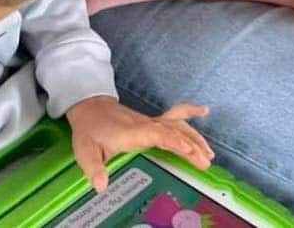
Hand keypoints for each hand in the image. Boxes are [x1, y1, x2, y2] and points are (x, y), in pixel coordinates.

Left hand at [66, 96, 212, 192]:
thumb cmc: (89, 129)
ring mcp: (149, 121)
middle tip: (205, 162)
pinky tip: (204, 111)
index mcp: (130, 132)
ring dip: (194, 136)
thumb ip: (93, 168)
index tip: (187, 149)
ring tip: (209, 154)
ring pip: (176, 124)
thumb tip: (101, 186)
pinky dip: (190, 113)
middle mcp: (144, 124)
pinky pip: (174, 116)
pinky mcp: (152, 121)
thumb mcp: (84, 150)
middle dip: (190, 145)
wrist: (89, 106)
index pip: (154, 133)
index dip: (171, 140)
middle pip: (171, 130)